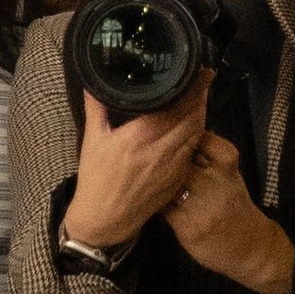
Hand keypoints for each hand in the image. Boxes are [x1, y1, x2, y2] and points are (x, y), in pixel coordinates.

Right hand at [62, 68, 214, 249]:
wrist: (106, 219)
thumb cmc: (97, 179)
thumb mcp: (92, 140)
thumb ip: (96, 108)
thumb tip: (92, 83)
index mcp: (139, 138)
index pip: (175, 108)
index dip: (194, 91)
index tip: (202, 74)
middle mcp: (161, 151)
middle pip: (193, 119)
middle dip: (201, 99)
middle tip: (201, 82)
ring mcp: (173, 167)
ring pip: (196, 135)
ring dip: (200, 116)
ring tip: (198, 100)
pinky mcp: (177, 179)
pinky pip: (192, 151)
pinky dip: (196, 135)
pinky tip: (191, 127)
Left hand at [162, 133, 294, 293]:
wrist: (252, 248)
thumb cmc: (236, 207)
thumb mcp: (231, 178)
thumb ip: (209, 158)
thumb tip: (182, 135)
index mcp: (228, 170)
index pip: (206, 143)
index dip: (190, 139)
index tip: (178, 138)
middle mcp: (216, 187)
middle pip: (181, 164)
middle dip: (168, 161)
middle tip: (154, 158)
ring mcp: (202, 209)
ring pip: (170, 186)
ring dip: (158, 182)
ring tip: (151, 178)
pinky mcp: (188, 228)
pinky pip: (165, 208)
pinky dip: (158, 202)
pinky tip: (156, 199)